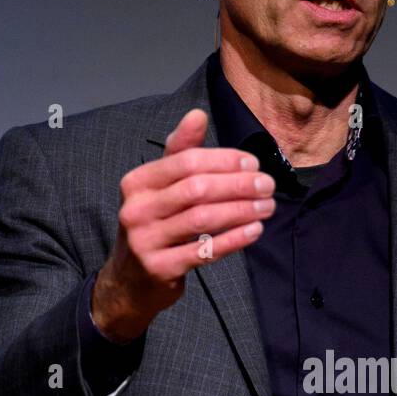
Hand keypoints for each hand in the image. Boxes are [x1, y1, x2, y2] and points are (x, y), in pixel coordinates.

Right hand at [91, 108, 276, 340]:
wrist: (129, 281)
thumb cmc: (154, 226)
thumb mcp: (158, 188)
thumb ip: (179, 153)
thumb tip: (197, 114)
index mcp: (137, 182)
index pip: (186, 161)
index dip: (223, 160)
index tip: (253, 163)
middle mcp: (136, 208)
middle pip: (196, 188)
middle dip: (238, 184)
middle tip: (267, 185)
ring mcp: (146, 240)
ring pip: (202, 219)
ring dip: (241, 210)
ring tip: (267, 207)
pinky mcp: (160, 268)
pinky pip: (204, 251)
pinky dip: (233, 239)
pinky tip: (254, 230)